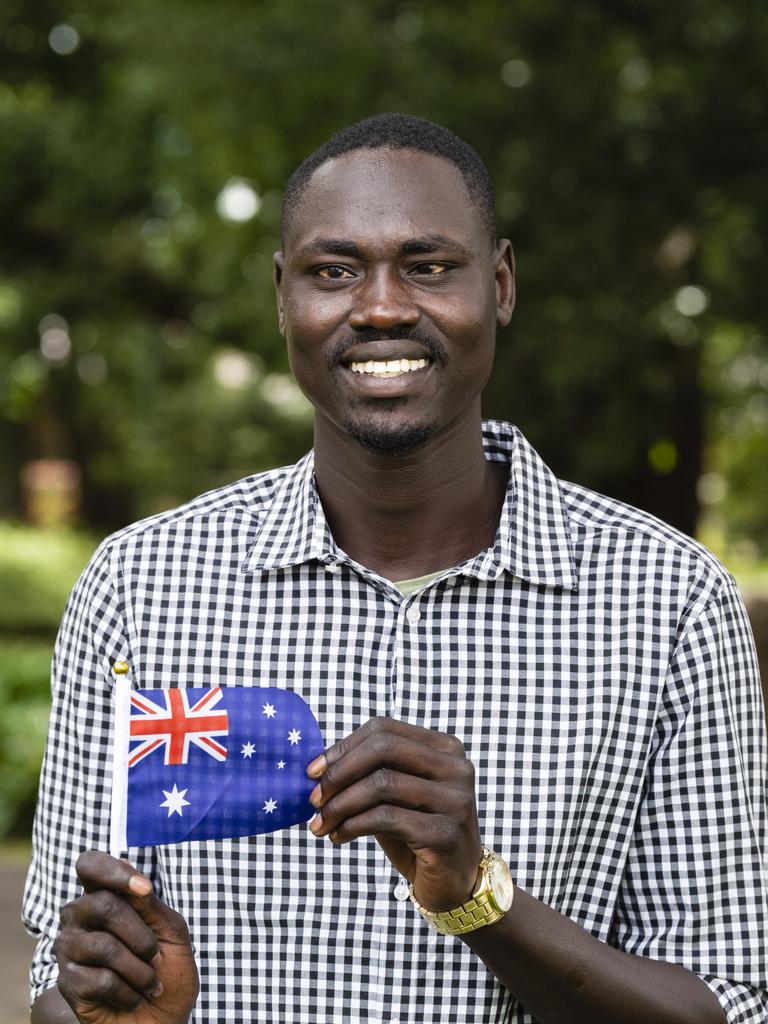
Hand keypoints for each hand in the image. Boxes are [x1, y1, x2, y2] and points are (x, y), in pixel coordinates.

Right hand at [54, 851, 198, 1023]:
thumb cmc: (168, 970)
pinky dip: (129, 992)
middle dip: (141, 934)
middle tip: (156, 956)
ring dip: (140, 970)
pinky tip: (132, 998)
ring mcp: (69, 949)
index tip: (144, 889)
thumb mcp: (172, 933)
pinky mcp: (67, 983)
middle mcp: (79, 917)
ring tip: (149, 982)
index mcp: (104, 896)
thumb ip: (152, 907)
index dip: (113, 871)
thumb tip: (134, 879)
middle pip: (102, 904)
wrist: (160, 1021)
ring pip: (105, 946)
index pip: (90, 865)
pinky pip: (101, 980)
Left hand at [307, 717, 482, 910]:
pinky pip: (385, 818)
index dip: (343, 747)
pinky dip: (353, 825)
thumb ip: (369, 774)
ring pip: (381, 784)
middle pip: (383, 748)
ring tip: (320, 824)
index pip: (383, 730)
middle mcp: (455, 768)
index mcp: (444, 748)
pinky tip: (339, 836)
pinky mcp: (444, 834)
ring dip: (340, 805)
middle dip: (339, 772)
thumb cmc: (417, 833)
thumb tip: (318, 767)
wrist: (454, 882)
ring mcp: (454, 800)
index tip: (312, 771)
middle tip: (313, 798)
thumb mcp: (394, 797)